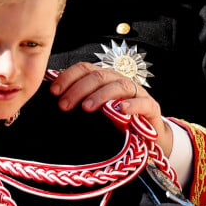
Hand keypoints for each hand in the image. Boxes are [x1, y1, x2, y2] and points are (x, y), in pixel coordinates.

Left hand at [50, 62, 171, 155]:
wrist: (149, 137)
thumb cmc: (119, 121)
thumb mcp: (97, 112)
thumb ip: (81, 103)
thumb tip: (56, 100)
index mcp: (104, 79)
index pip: (85, 69)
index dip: (68, 77)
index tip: (53, 91)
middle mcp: (119, 81)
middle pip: (98, 77)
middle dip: (78, 89)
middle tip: (64, 105)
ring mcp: (137, 93)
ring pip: (119, 86)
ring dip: (101, 95)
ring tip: (87, 107)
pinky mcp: (151, 108)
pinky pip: (143, 103)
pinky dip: (131, 105)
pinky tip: (120, 110)